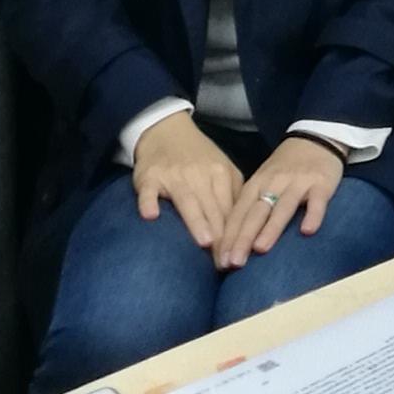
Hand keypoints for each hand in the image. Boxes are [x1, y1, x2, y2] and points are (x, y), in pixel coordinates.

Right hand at [132, 113, 244, 250]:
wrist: (166, 129)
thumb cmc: (198, 158)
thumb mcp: (221, 170)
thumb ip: (232, 195)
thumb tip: (245, 229)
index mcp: (221, 174)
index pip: (230, 210)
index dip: (234, 236)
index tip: (237, 261)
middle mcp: (199, 174)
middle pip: (212, 208)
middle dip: (219, 237)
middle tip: (224, 264)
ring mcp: (173, 174)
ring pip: (186, 199)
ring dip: (196, 219)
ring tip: (204, 241)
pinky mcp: (149, 176)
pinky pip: (148, 191)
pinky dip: (149, 202)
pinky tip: (151, 215)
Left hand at [215, 135, 343, 268]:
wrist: (316, 138)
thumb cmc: (284, 169)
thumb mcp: (263, 183)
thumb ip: (250, 208)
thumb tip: (230, 244)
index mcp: (256, 184)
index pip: (238, 213)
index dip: (228, 237)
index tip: (219, 262)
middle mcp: (274, 183)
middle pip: (256, 212)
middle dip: (243, 238)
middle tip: (233, 263)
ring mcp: (299, 182)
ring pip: (283, 206)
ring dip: (271, 227)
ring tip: (260, 249)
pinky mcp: (322, 183)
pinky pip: (317, 200)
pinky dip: (313, 215)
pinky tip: (307, 231)